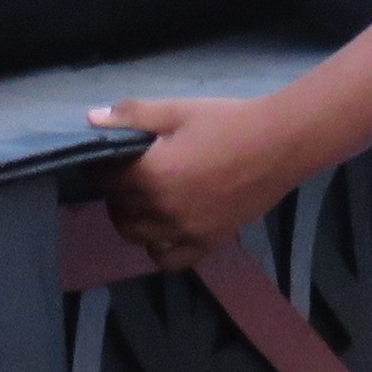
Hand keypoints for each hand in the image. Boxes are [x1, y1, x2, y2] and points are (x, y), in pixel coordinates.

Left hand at [92, 95, 305, 270]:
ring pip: (138, 237)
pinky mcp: (208, 243)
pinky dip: (160, 249)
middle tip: (133, 175)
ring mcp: (186, 232)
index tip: (118, 157)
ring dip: (133, 220)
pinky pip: (170, 260)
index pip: (109, 179)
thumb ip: (132, 116)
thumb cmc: (226, 121)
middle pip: (120, 210)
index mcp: (152, 175)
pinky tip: (166, 230)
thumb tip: (91, 119)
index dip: (107, 166)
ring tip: (146, 201)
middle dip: (119, 192)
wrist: (280, 143)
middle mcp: (164, 210)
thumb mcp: (176, 111)